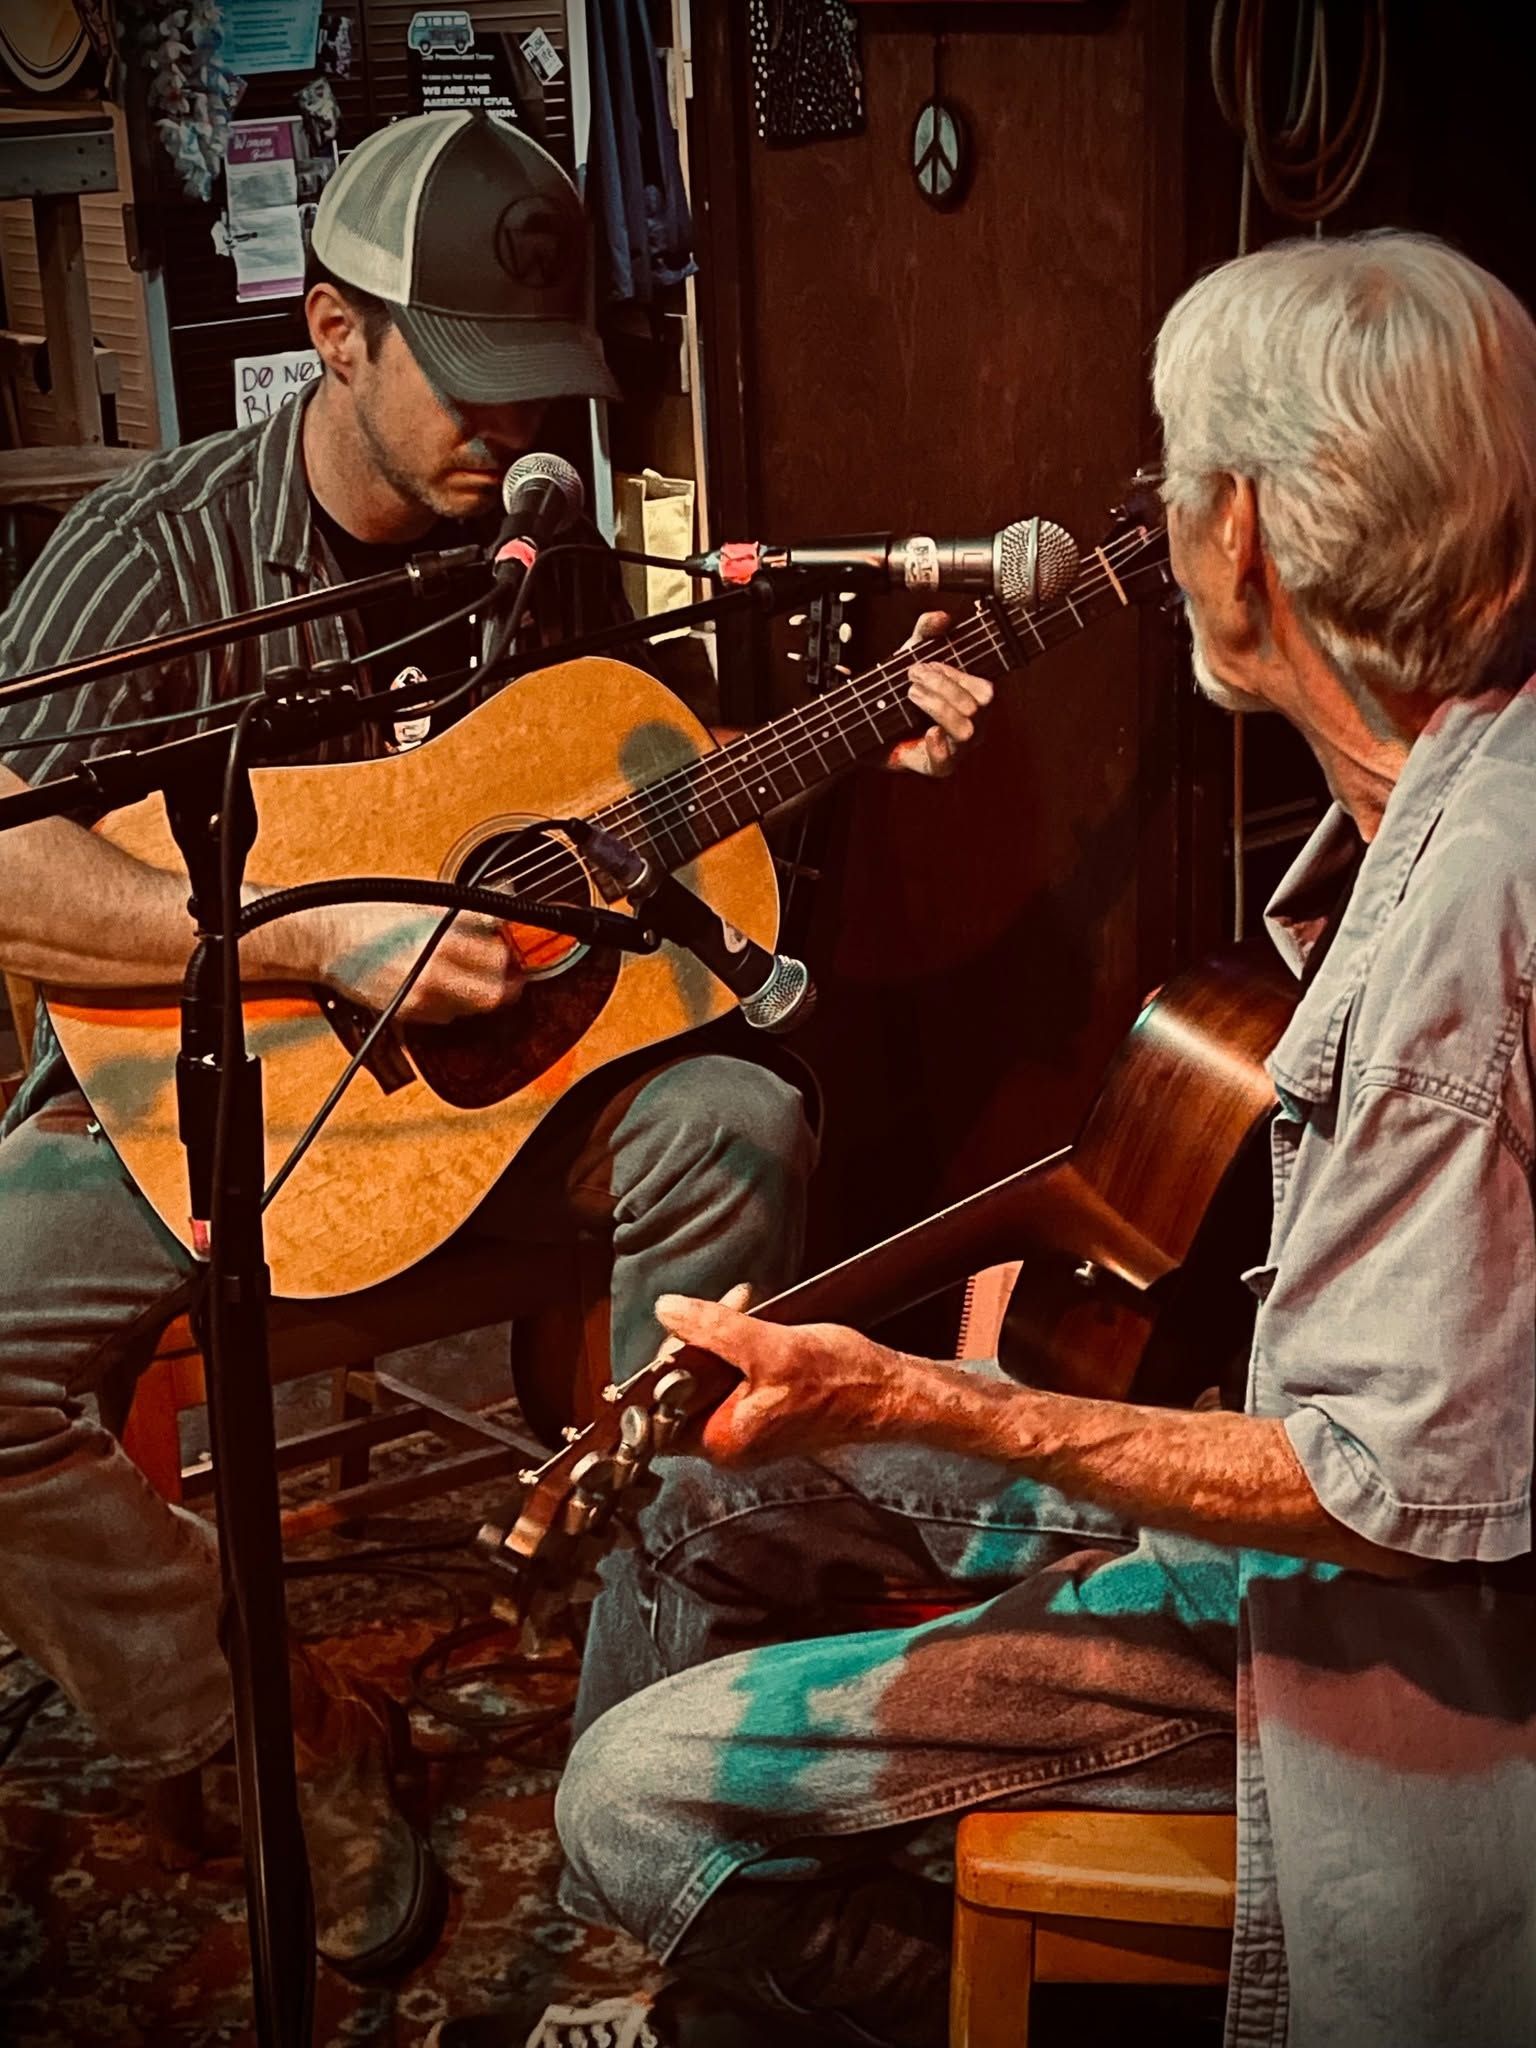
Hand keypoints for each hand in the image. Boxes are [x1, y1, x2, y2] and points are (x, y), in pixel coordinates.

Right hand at [319, 902, 524, 1022]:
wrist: (328, 941)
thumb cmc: (369, 916)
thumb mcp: (425, 903)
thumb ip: (469, 911)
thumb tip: (502, 901)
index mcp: (441, 944)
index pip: (497, 960)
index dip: (506, 953)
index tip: (505, 946)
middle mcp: (434, 978)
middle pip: (493, 996)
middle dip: (502, 983)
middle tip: (502, 969)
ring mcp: (421, 1001)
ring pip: (471, 1008)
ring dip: (477, 992)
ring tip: (466, 971)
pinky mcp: (408, 1016)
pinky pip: (446, 1015)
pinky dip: (451, 1001)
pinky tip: (440, 981)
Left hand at [653, 1291, 920, 1461]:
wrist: (889, 1393)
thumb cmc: (840, 1381)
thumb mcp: (771, 1348)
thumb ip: (714, 1330)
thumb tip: (668, 1310)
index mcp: (721, 1440)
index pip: (660, 1405)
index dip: (668, 1359)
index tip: (688, 1324)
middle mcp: (728, 1442)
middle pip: (683, 1385)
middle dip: (701, 1337)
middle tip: (725, 1305)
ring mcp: (746, 1427)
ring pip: (711, 1375)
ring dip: (722, 1335)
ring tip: (745, 1304)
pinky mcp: (764, 1411)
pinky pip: (735, 1375)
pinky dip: (742, 1345)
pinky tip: (760, 1320)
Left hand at [885, 609, 993, 778]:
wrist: (866, 725)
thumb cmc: (897, 691)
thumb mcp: (909, 656)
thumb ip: (924, 634)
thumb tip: (940, 617)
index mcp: (972, 701)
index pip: (983, 690)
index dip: (955, 674)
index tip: (925, 664)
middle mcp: (972, 726)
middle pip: (977, 707)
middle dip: (943, 686)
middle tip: (912, 675)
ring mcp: (956, 749)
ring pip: (967, 731)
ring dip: (939, 707)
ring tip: (911, 694)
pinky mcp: (935, 767)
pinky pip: (947, 764)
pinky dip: (939, 747)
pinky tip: (929, 732)